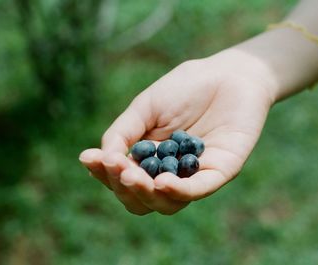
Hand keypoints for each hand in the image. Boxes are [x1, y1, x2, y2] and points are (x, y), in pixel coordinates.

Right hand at [79, 49, 276, 214]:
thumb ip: (123, 132)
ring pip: (166, 204)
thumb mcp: (146, 107)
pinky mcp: (221, 170)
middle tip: (115, 167)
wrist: (228, 73)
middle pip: (141, 199)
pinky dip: (178, 191)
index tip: (89, 159)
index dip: (104, 174)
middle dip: (123, 187)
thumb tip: (102, 158)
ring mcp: (195, 175)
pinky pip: (198, 189)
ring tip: (132, 176)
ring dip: (145, 194)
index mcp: (150, 160)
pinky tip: (161, 183)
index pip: (122, 179)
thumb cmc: (186, 88)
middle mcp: (170, 173)